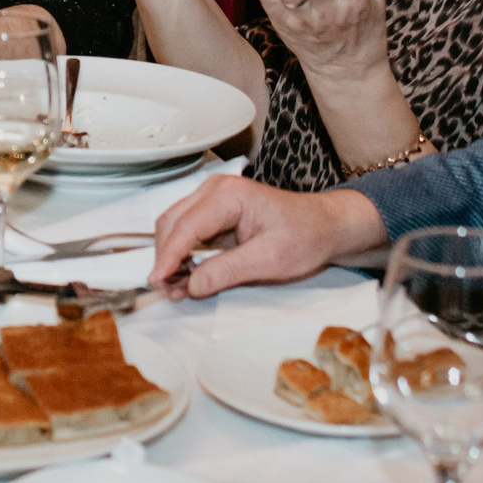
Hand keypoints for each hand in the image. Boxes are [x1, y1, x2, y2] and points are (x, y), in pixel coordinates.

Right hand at [147, 176, 385, 298]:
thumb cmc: (305, 236)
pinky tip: (186, 277)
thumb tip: (191, 285)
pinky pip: (188, 234)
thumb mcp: (271, 259)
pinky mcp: (214, 214)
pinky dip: (182, 256)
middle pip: (172, 223)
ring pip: (175, 228)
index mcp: (228, 195)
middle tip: (168, 291)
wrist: (325, 227)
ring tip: (178, 288)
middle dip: (165, 258)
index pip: (186, 226)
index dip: (168, 256)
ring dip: (172, 258)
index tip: (157, 281)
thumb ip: (228, 270)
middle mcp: (214, 190)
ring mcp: (212, 200)